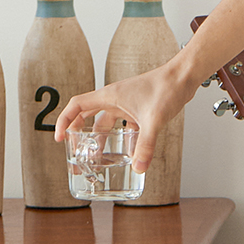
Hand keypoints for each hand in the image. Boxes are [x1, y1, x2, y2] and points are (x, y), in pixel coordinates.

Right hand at [54, 57, 195, 176]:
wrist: (184, 76)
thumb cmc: (166, 87)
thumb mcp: (153, 120)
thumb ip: (145, 145)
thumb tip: (138, 167)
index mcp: (109, 96)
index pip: (76, 106)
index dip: (64, 121)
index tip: (60, 138)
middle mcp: (114, 99)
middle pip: (88, 115)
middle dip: (80, 134)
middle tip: (77, 151)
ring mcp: (127, 103)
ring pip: (107, 122)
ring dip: (102, 138)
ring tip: (99, 157)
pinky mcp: (139, 108)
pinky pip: (125, 125)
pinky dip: (124, 138)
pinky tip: (129, 153)